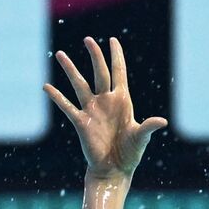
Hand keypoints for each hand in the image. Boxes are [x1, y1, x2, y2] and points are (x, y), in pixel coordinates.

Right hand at [46, 37, 166, 179]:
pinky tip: (46, 87)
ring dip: (70, 69)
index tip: (112, 40)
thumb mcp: (140, 138)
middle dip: (94, 55)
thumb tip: (162, 121)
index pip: (118, 71)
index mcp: (122, 100)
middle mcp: (105, 101)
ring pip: (80, 84)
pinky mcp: (80, 122)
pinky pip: (67, 106)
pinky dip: (57, 96)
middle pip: (99, 72)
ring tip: (60, 54)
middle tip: (88, 39)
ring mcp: (91, 110)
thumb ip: (148, 127)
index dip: (116, 55)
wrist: (113, 169)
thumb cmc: (130, 153)